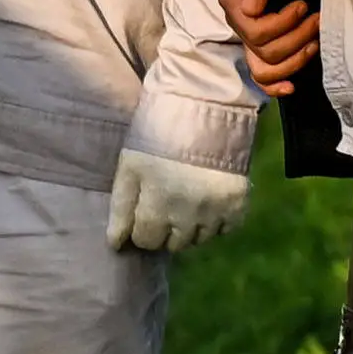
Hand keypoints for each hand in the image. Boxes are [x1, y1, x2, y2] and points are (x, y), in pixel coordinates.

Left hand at [105, 143, 249, 257]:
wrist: (204, 108)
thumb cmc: (157, 135)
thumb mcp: (130, 165)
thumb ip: (121, 207)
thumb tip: (114, 245)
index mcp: (157, 199)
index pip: (145, 240)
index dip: (140, 229)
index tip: (142, 214)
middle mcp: (188, 210)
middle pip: (173, 244)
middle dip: (164, 231)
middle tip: (164, 206)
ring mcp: (216, 209)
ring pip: (198, 240)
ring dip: (189, 228)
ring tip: (185, 200)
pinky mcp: (238, 204)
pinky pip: (224, 230)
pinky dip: (215, 222)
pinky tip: (206, 201)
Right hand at [224, 0, 323, 97]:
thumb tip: (252, 9)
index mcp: (236, 8)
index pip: (256, 33)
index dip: (283, 24)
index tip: (303, 5)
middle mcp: (240, 28)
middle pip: (266, 53)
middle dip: (298, 38)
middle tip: (317, 19)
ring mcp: (250, 42)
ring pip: (266, 70)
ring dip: (297, 58)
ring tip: (315, 39)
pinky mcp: (262, 51)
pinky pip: (262, 79)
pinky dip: (275, 87)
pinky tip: (291, 87)